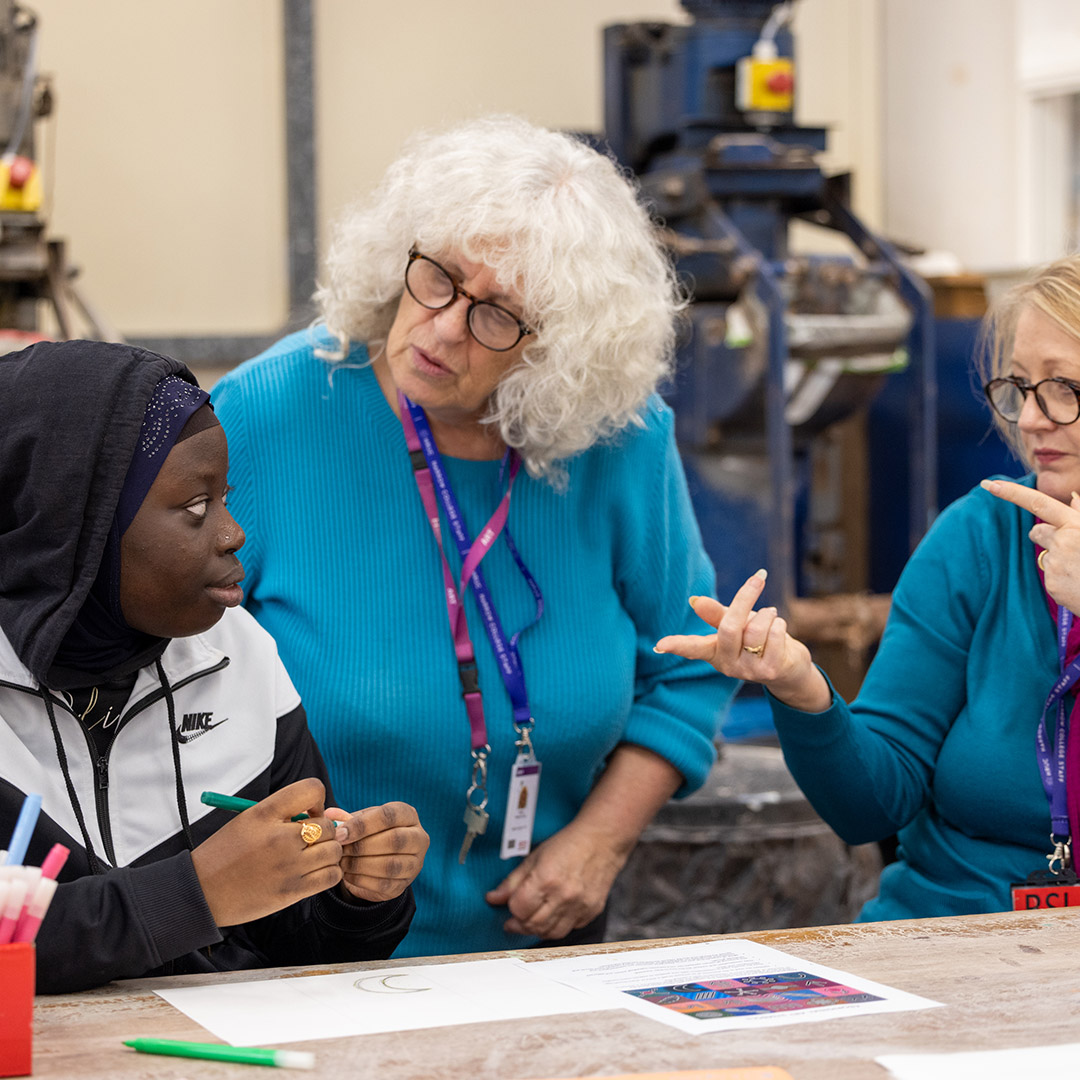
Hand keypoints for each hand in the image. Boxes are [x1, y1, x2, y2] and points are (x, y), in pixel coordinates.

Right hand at [192, 777, 343, 927]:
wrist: (202, 892)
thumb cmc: (225, 853)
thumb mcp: (247, 819)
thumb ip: (281, 812)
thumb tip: (316, 813)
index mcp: (265, 813)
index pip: (312, 789)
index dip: (317, 800)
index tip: (308, 813)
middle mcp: (279, 837)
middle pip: (328, 825)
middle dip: (324, 831)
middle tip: (309, 840)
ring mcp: (288, 866)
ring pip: (334, 850)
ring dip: (328, 853)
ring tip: (312, 857)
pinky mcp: (291, 891)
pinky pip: (331, 876)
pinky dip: (329, 873)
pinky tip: (314, 873)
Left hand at [326, 802, 428, 902]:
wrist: (380, 860)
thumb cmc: (370, 833)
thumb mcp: (361, 821)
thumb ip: (346, 818)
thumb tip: (329, 814)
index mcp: (408, 815)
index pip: (389, 816)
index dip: (363, 825)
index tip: (339, 833)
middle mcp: (419, 838)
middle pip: (394, 840)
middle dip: (362, 846)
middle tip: (339, 849)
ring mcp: (415, 864)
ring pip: (389, 865)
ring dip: (360, 864)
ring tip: (341, 861)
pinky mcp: (404, 885)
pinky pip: (383, 884)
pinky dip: (361, 879)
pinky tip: (346, 873)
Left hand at [484, 821, 626, 939]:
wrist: (602, 841)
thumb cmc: (568, 844)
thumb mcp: (535, 857)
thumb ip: (513, 881)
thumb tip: (493, 898)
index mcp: (546, 878)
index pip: (519, 909)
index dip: (511, 909)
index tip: (509, 905)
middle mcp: (564, 896)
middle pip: (533, 925)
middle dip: (519, 924)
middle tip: (514, 919)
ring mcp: (579, 906)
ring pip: (551, 933)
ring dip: (537, 929)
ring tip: (532, 919)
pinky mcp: (591, 912)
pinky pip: (569, 929)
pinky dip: (557, 926)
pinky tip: (553, 915)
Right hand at [653, 570, 829, 711]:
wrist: (789, 668)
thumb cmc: (757, 640)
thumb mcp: (735, 623)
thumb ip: (716, 614)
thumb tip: (694, 600)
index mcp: (714, 651)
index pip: (692, 648)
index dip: (675, 645)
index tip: (659, 646)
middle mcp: (727, 664)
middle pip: (729, 627)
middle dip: (745, 598)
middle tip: (758, 579)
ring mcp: (748, 671)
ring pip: (756, 629)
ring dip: (768, 615)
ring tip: (771, 617)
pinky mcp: (770, 671)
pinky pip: (774, 635)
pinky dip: (779, 624)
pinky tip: (779, 630)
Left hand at [982, 479, 1079, 614]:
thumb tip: (1073, 498)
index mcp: (1077, 525)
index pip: (1038, 503)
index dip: (1011, 493)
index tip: (988, 484)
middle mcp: (1063, 541)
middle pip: (1037, 531)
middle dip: (1047, 535)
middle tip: (1071, 547)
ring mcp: (1055, 563)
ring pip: (1044, 554)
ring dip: (1057, 557)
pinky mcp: (1052, 583)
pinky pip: (1049, 574)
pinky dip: (1060, 576)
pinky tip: (1078, 582)